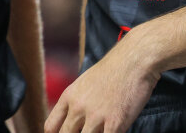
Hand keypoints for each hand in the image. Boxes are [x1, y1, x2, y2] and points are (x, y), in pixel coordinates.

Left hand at [44, 34, 160, 132]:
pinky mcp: (115, 124)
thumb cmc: (114, 69)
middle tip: (87, 131)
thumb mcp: (86, 82)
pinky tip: (114, 132)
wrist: (134, 60)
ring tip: (100, 130)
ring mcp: (95, 117)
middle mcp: (78, 107)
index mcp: (69, 96)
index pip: (51, 127)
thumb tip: (74, 119)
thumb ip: (77, 101)